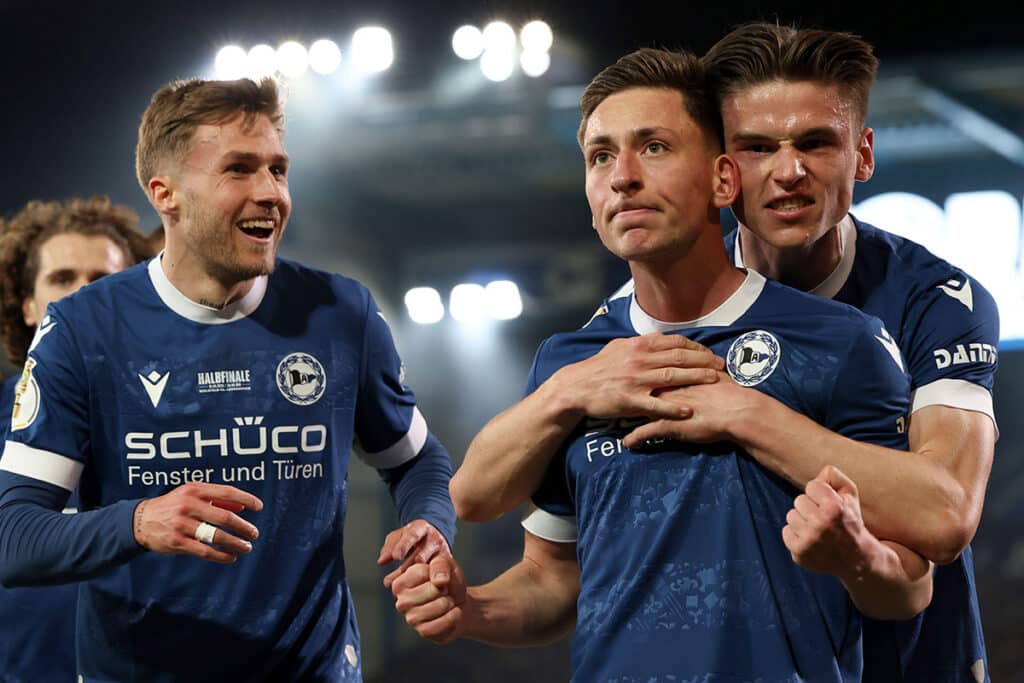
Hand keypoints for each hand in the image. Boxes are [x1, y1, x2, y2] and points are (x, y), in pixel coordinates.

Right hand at [133, 482, 262, 562]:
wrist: (140, 520)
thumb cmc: (173, 506)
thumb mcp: (191, 495)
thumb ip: (217, 500)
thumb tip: (242, 506)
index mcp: (195, 490)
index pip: (226, 492)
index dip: (246, 498)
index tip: (259, 507)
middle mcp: (188, 505)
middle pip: (224, 517)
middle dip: (243, 527)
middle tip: (254, 533)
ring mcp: (182, 524)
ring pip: (216, 536)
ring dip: (235, 543)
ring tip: (247, 547)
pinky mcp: (177, 542)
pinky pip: (204, 551)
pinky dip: (221, 555)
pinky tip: (231, 556)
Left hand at [378, 519, 450, 588]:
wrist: (437, 535)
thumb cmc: (415, 535)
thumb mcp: (401, 534)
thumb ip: (390, 546)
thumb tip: (382, 561)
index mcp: (422, 528)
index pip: (412, 535)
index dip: (403, 546)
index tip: (395, 557)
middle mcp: (434, 540)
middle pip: (421, 555)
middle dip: (405, 570)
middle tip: (389, 582)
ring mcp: (442, 554)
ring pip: (427, 570)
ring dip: (411, 582)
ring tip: (396, 591)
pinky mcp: (447, 566)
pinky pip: (434, 578)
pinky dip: (422, 586)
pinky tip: (411, 594)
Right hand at [390, 555, 467, 642]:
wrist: (458, 602)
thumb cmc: (447, 580)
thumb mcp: (445, 564)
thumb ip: (440, 565)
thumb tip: (439, 581)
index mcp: (400, 582)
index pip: (423, 572)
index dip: (438, 572)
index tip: (437, 577)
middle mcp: (401, 601)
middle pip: (433, 590)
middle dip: (446, 589)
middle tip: (444, 591)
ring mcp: (411, 618)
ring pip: (438, 606)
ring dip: (450, 602)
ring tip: (448, 601)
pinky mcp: (423, 631)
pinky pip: (442, 623)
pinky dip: (453, 616)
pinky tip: (453, 612)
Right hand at [549, 332, 722, 421]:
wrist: (576, 387)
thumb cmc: (597, 368)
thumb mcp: (617, 347)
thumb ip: (639, 343)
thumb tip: (656, 340)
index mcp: (638, 345)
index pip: (674, 342)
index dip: (695, 347)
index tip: (709, 353)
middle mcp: (640, 360)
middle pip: (679, 357)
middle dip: (704, 360)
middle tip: (722, 365)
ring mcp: (636, 380)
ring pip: (673, 377)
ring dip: (697, 378)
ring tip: (715, 380)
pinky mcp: (631, 400)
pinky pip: (657, 405)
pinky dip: (675, 408)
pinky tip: (690, 410)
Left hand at [621, 372, 746, 447]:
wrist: (737, 409)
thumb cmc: (728, 392)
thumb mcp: (710, 374)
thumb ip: (698, 369)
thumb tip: (700, 364)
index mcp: (674, 373)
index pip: (649, 369)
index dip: (635, 372)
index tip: (624, 375)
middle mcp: (665, 388)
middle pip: (637, 387)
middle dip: (623, 391)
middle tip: (611, 394)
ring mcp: (664, 407)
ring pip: (637, 410)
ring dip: (623, 416)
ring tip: (613, 419)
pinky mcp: (668, 425)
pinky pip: (646, 434)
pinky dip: (635, 439)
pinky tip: (627, 445)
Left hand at [781, 465, 880, 579]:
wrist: (856, 559)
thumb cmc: (850, 522)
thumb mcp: (851, 495)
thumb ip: (834, 476)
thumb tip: (819, 472)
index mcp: (834, 508)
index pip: (811, 486)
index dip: (820, 494)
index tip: (830, 505)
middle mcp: (820, 524)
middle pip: (799, 500)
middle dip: (810, 507)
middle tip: (824, 519)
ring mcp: (808, 540)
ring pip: (791, 516)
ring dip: (802, 520)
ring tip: (818, 530)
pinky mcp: (799, 553)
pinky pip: (786, 532)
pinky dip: (796, 534)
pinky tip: (811, 540)